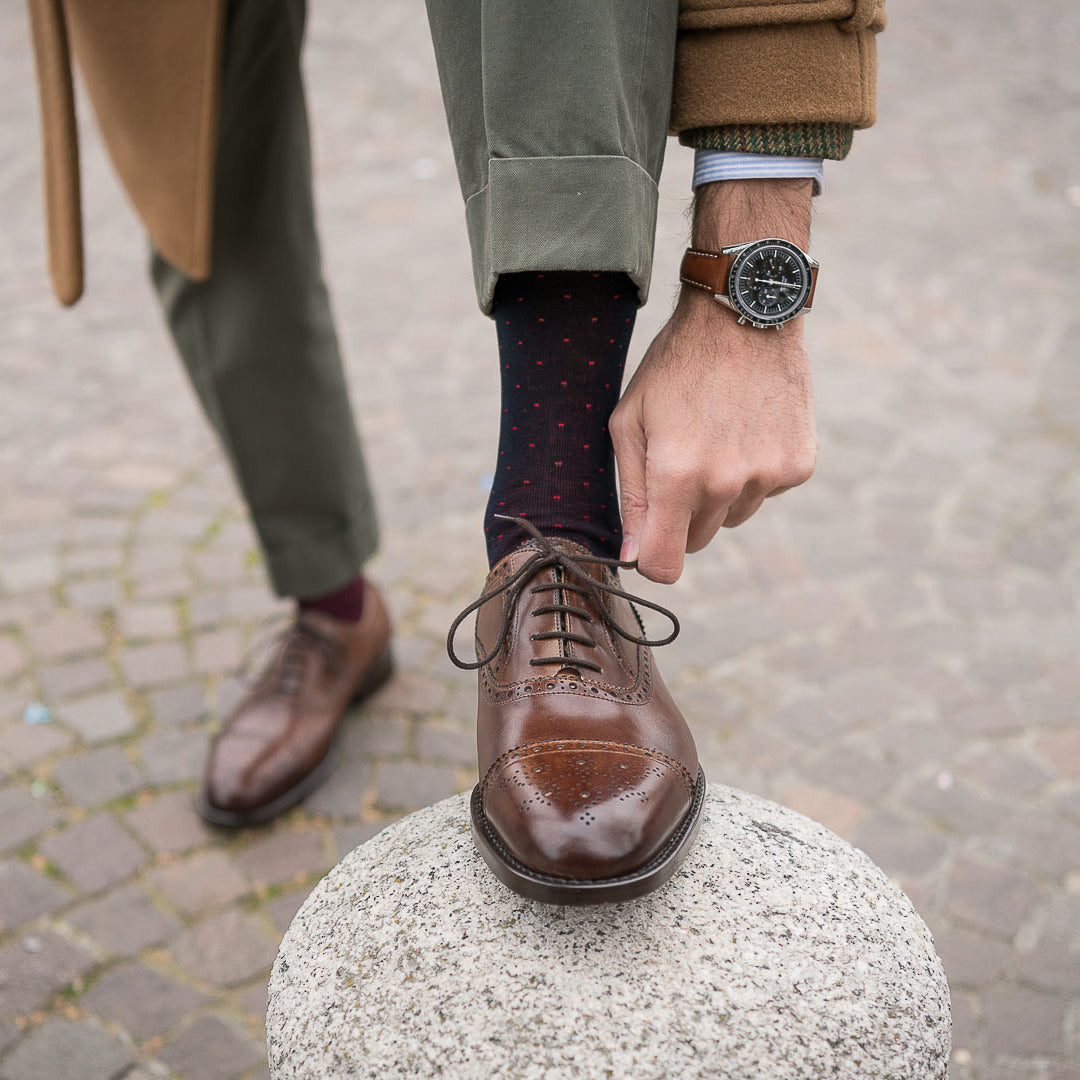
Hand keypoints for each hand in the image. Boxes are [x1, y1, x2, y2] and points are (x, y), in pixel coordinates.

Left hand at [609, 287, 815, 583]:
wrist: (744, 313)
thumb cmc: (674, 367)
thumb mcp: (630, 423)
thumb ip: (631, 495)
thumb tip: (633, 558)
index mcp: (676, 475)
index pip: (665, 563)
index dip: (652, 561)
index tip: (647, 543)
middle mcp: (726, 482)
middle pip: (697, 540)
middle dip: (682, 516)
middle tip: (680, 461)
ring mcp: (768, 475)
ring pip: (733, 517)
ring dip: (720, 492)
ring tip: (717, 436)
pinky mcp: (799, 466)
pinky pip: (766, 493)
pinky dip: (755, 472)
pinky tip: (748, 428)